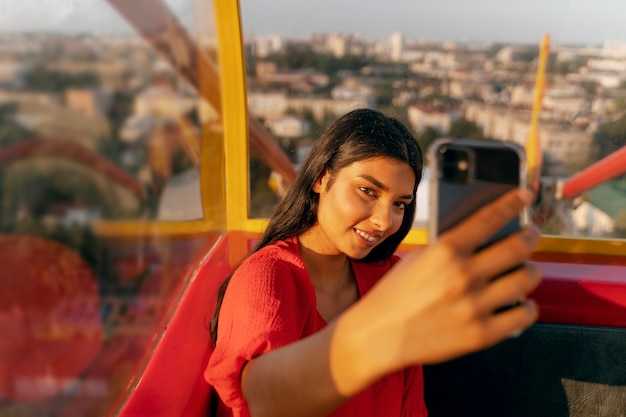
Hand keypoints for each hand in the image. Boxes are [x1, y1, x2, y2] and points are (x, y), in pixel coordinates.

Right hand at [332, 189, 541, 393]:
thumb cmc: (394, 295)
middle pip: (518, 247)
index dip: (512, 203)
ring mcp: (474, 305)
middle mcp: (463, 275)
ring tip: (526, 270)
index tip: (524, 196)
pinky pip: (523, 315)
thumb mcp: (417, 260)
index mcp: (445, 251)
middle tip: (531, 234)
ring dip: (532, 271)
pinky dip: (528, 307)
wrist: (378, 335)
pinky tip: (522, 303)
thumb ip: (449, 249)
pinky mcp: (481, 334)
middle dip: (531, 235)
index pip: (489, 218)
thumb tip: (485, 238)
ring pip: (526, 279)